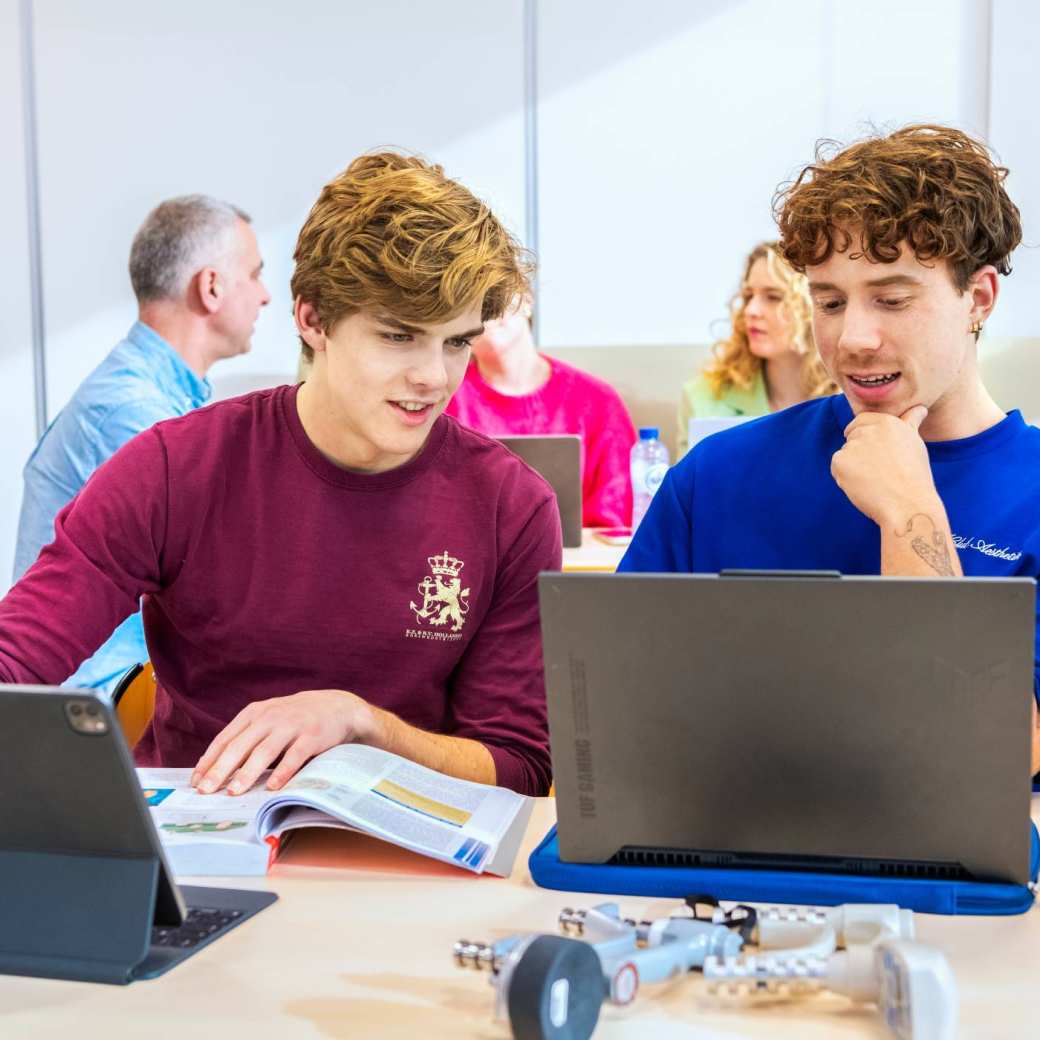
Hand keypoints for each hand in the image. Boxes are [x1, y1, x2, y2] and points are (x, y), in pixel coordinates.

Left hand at [191, 689, 380, 794]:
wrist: (336, 706)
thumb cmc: (294, 719)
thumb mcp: (267, 719)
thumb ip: (244, 738)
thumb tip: (211, 767)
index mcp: (254, 713)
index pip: (225, 739)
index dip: (209, 761)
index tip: (196, 781)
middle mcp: (270, 717)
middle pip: (240, 746)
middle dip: (220, 770)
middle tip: (206, 790)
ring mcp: (292, 725)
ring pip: (264, 751)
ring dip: (247, 773)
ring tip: (233, 792)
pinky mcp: (312, 736)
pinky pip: (294, 756)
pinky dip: (282, 772)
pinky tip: (272, 787)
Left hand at [830, 405, 938, 526]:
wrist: (908, 505)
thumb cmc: (914, 477)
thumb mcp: (914, 443)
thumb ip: (910, 423)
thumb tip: (919, 408)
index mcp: (887, 422)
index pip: (862, 421)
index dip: (865, 437)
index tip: (874, 454)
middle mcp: (869, 429)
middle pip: (852, 438)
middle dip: (861, 453)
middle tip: (880, 471)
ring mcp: (853, 445)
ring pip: (845, 454)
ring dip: (854, 467)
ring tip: (876, 480)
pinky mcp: (840, 461)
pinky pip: (837, 468)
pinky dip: (845, 478)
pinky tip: (864, 486)